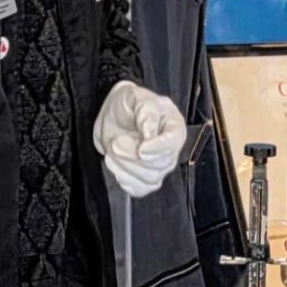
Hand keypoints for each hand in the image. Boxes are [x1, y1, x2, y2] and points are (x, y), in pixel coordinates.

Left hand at [93, 80, 186, 198]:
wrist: (115, 116)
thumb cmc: (129, 104)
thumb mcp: (137, 98)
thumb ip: (146, 113)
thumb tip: (150, 133)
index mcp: (174, 126)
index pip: (174, 142)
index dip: (158, 148)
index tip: (141, 148)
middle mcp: (170, 149)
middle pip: (160, 164)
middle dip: (133, 156)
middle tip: (116, 143)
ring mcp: (159, 166)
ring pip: (149, 179)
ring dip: (125, 167)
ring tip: (112, 149)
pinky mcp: (145, 177)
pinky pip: (139, 189)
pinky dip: (124, 180)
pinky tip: (115, 164)